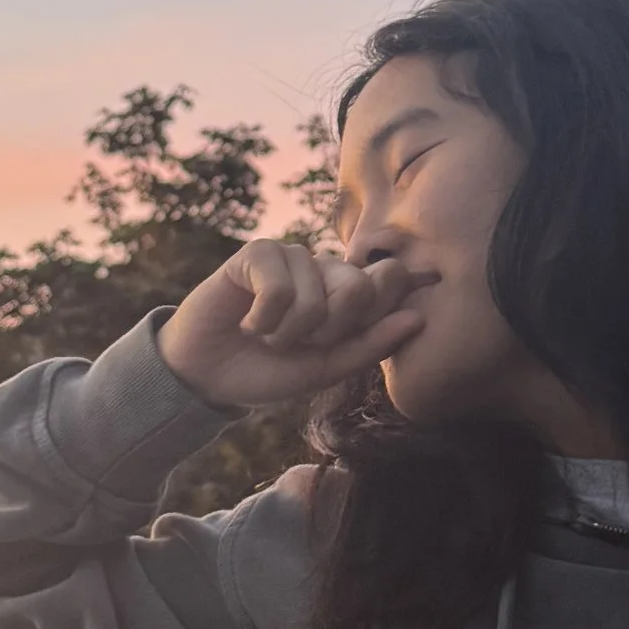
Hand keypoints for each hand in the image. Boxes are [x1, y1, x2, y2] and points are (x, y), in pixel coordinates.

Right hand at [158, 240, 426, 411]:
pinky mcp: (257, 253)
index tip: (336, 339)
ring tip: (267, 334)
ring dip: (285, 332)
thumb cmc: (270, 370)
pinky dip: (261, 319)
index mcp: (350, 292)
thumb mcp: (327, 368)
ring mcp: (292, 256)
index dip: (370, 314)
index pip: (389, 280)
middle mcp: (325, 268)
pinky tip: (246, 321)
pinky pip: (277, 287)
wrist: (209, 376)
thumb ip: (372, 344)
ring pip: (313, 296)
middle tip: (298, 342)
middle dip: (326, 332)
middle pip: (358, 286)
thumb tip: (418, 319)